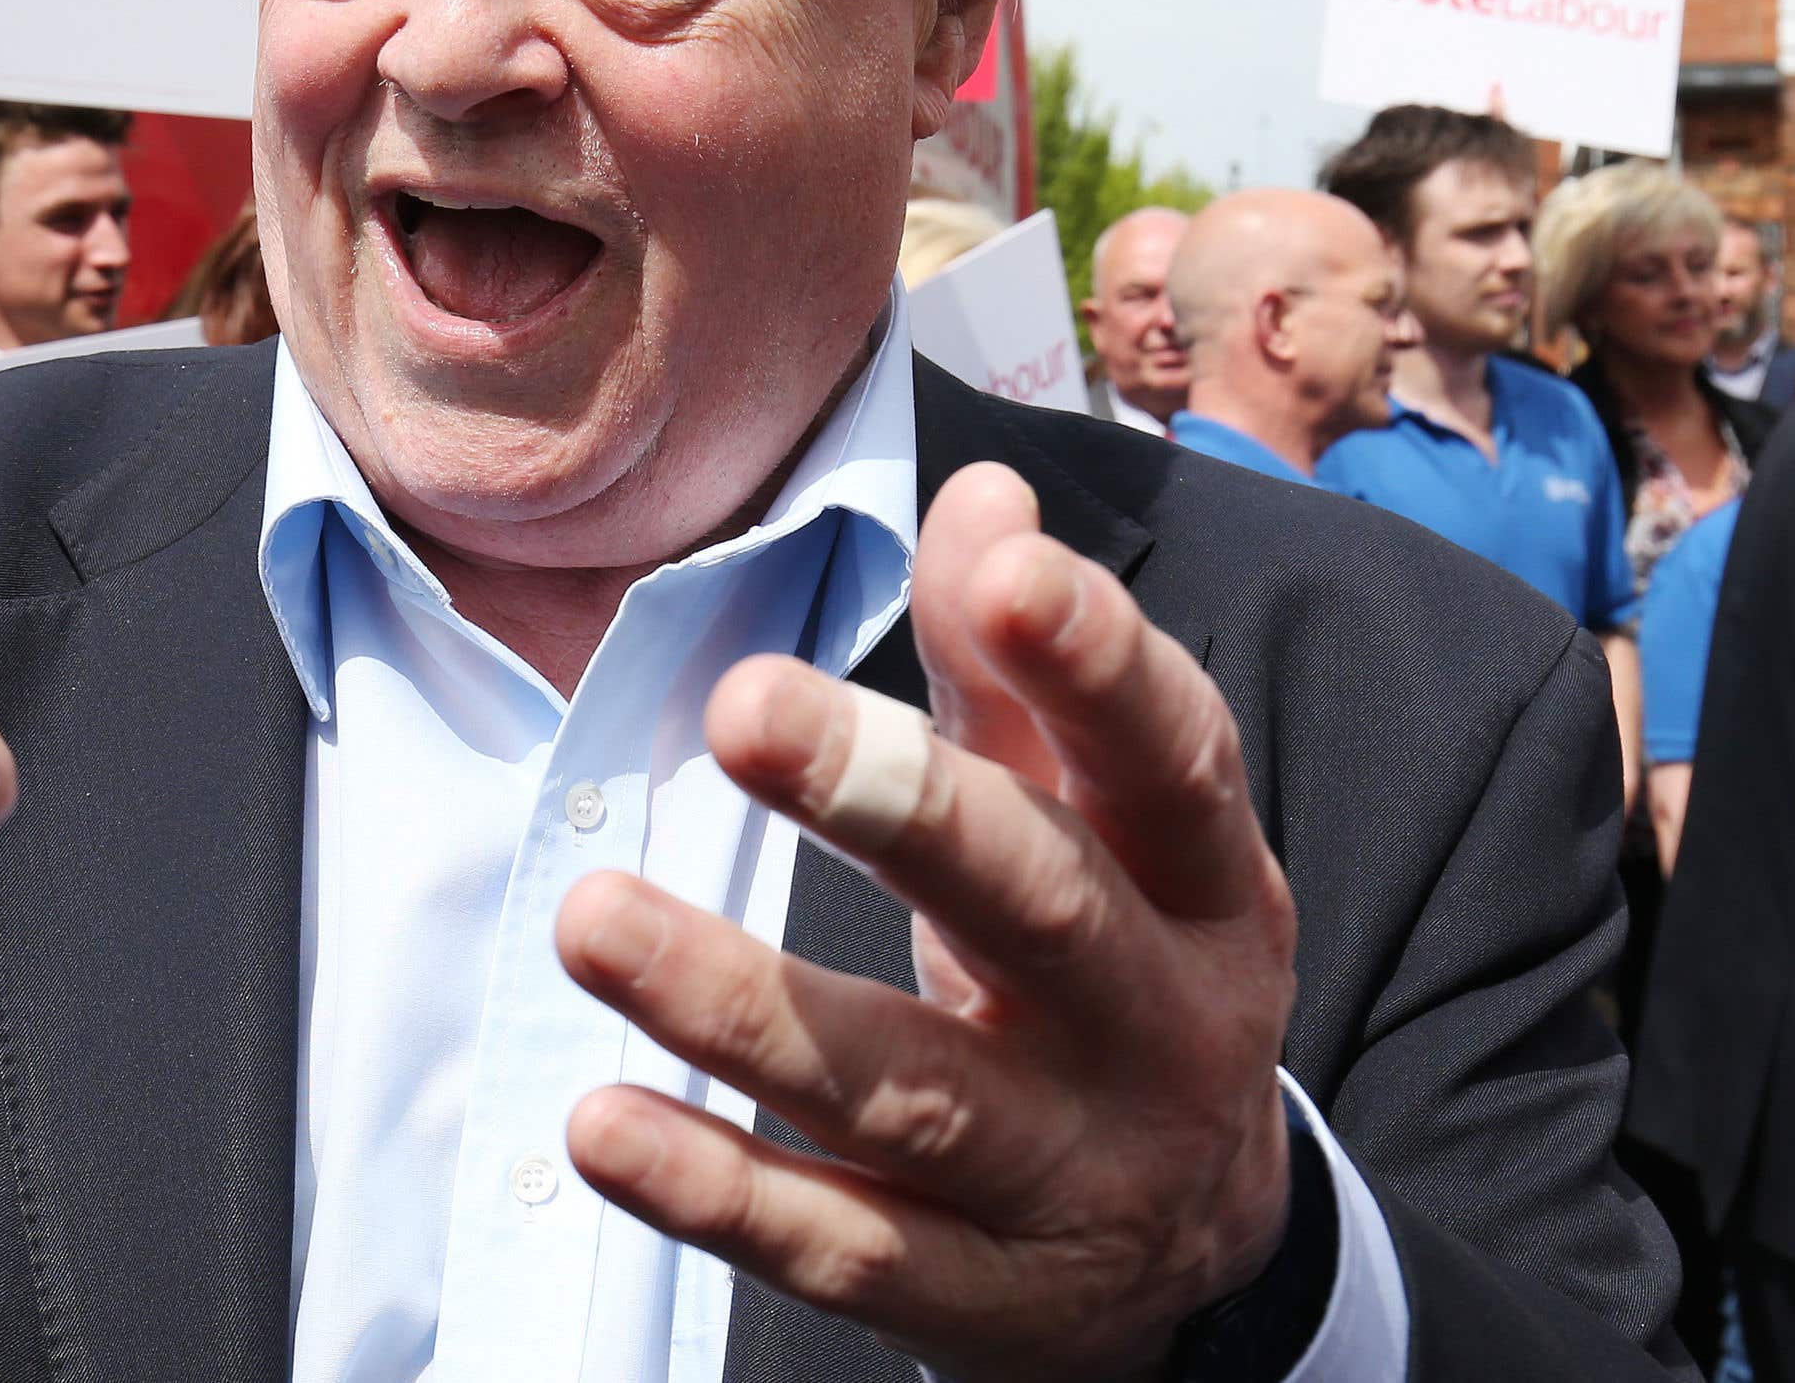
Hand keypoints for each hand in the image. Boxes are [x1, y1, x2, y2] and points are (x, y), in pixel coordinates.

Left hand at [554, 463, 1298, 1382]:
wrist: (1197, 1257)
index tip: (1003, 576)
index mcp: (1205, 884)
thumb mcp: (1101, 819)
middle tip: (744, 710)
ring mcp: (1069, 1177)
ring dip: (743, 1005)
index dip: (1097, 665)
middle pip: (1040, 910)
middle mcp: (1159, 1027)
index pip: (1169, 760)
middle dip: (899, 809)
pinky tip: (601, 1125)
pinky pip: (836, 1248)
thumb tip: (980, 495)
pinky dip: (716, 1192)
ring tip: (589, 917)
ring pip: (909, 1095)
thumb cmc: (1115, 966)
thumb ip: (1017, 667)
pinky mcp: (973, 1298)